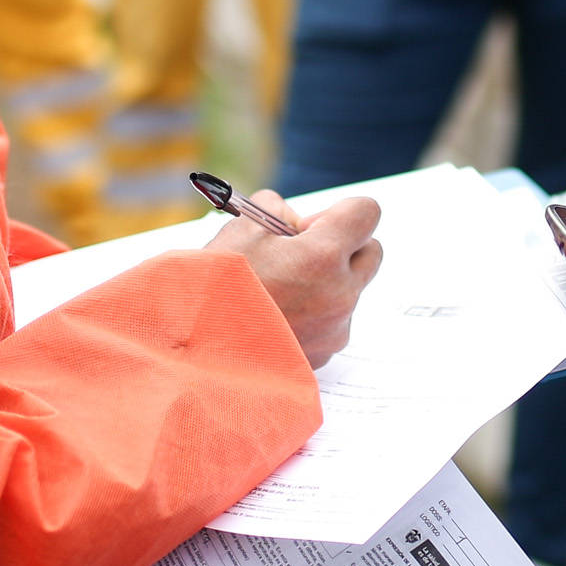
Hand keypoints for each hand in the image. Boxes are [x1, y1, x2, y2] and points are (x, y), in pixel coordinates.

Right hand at [215, 193, 382, 367]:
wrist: (195, 355)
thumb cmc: (215, 287)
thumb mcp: (240, 228)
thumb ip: (277, 210)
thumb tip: (294, 222)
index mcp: (324, 255)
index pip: (367, 212)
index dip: (340, 212)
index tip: (308, 227)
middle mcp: (340, 293)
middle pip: (371, 253)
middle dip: (344, 246)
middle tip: (300, 253)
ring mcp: (335, 328)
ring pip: (349, 291)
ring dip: (326, 283)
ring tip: (277, 291)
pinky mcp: (324, 354)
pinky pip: (332, 323)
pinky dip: (314, 315)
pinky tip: (274, 317)